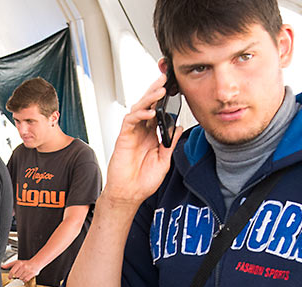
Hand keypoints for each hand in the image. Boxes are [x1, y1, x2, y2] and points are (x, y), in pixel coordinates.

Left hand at [2, 258, 41, 281]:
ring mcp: (28, 270)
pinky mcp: (32, 274)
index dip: (10, 275)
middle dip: (17, 276)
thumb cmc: (26, 263)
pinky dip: (25, 280)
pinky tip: (25, 276)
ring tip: (23, 274)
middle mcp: (23, 266)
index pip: (12, 271)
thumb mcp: (17, 262)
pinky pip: (25, 280)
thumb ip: (9, 265)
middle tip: (20, 274)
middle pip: (16, 276)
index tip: (10, 277)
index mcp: (19, 263)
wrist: (36, 263)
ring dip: (21, 278)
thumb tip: (2, 266)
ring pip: (21, 278)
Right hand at [103, 75, 182, 205]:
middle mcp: (141, 132)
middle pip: (147, 105)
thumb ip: (170, 143)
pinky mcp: (123, 139)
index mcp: (151, 136)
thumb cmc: (143, 181)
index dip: (164, 100)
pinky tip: (148, 112)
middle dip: (155, 91)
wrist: (129, 194)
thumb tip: (178, 127)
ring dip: (148, 98)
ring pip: (138, 109)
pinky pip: (129, 121)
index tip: (174, 87)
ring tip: (159, 90)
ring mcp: (131, 134)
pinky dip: (138, 114)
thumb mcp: (164, 160)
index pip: (157, 112)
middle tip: (165, 77)